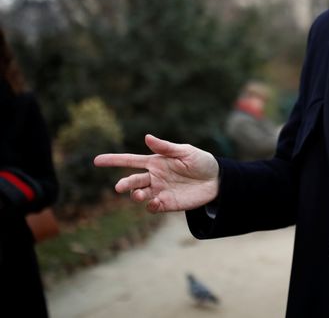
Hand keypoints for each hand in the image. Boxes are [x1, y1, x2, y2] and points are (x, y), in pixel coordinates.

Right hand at [94, 134, 219, 212]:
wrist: (217, 180)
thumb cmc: (201, 162)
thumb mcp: (185, 151)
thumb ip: (166, 148)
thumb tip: (146, 137)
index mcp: (155, 162)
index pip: (130, 161)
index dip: (113, 160)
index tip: (96, 161)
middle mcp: (154, 177)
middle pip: (133, 181)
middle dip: (125, 184)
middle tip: (119, 187)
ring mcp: (159, 191)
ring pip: (140, 195)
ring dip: (136, 195)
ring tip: (139, 195)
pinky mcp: (167, 203)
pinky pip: (153, 207)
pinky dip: (150, 206)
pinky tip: (153, 203)